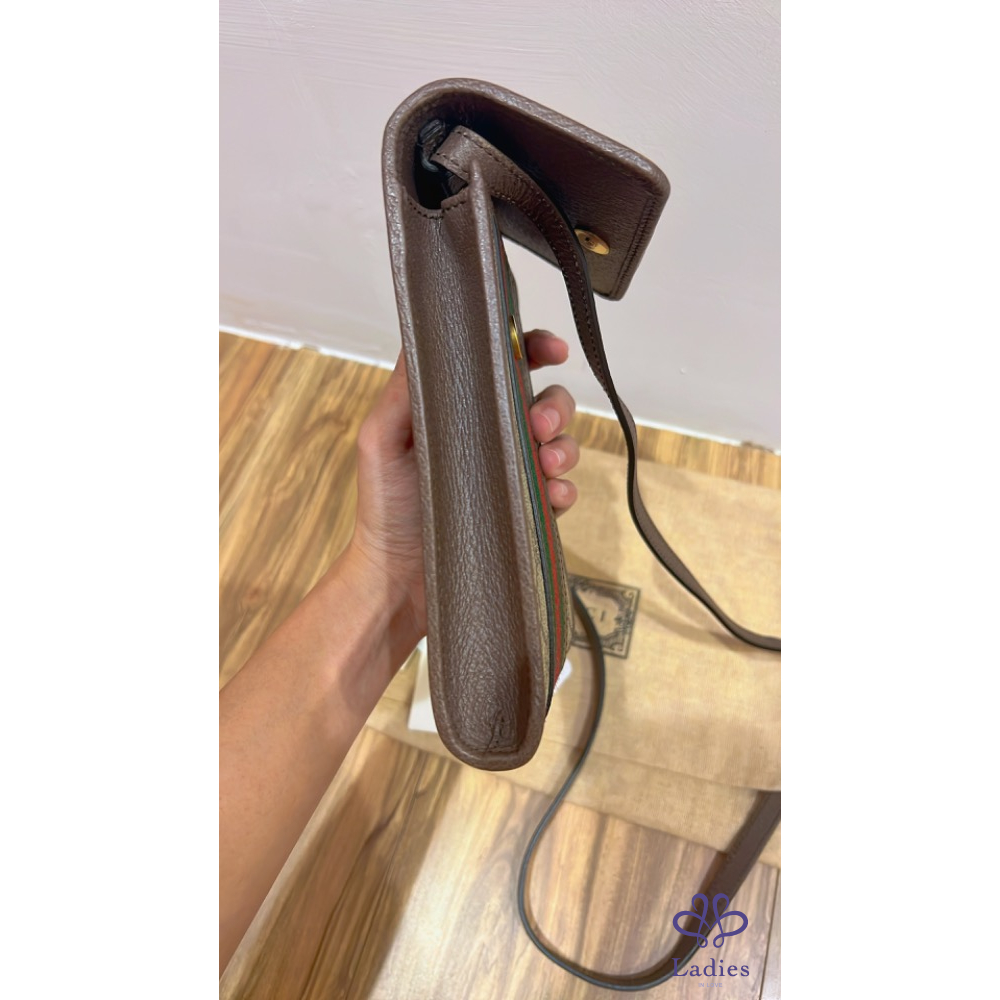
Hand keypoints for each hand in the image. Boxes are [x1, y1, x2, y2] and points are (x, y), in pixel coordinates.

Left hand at [349, 330, 580, 640]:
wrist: (396, 577)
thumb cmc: (383, 505)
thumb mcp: (381, 439)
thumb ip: (403, 391)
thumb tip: (424, 335)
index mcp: (461, 410)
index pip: (505, 367)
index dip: (533, 348)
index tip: (551, 349)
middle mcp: (492, 437)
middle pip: (545, 402)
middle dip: (555, 406)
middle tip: (538, 425)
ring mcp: (513, 476)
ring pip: (561, 445)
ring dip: (565, 447)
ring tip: (547, 464)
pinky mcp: (526, 513)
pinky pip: (562, 493)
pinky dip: (565, 491)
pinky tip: (553, 497)